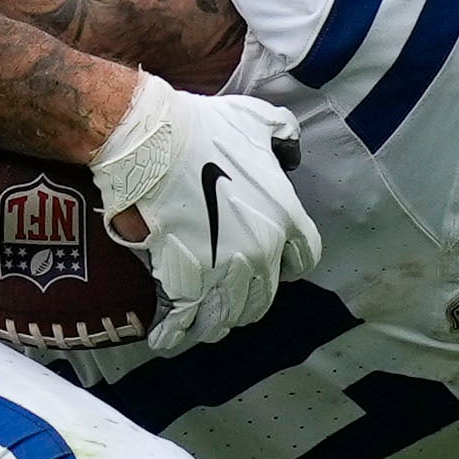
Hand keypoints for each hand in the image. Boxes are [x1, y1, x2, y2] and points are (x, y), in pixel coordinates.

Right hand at [90, 75, 319, 354]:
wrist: (154, 145)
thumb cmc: (204, 129)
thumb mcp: (257, 120)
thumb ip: (283, 135)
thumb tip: (289, 153)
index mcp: (285, 217)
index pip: (304, 258)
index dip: (289, 262)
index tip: (276, 262)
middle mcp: (262, 251)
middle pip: (266, 296)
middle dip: (251, 297)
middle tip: (232, 292)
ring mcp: (225, 271)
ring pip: (230, 315)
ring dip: (216, 320)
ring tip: (201, 320)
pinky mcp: (187, 282)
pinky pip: (186, 322)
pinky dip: (176, 334)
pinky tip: (168, 338)